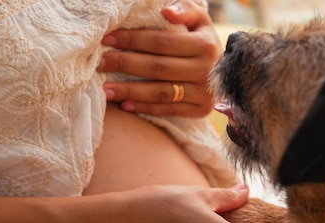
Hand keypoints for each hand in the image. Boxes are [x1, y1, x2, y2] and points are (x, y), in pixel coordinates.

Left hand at [98, 0, 221, 117]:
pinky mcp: (199, 110)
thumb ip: (185, 9)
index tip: (107, 40)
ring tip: (105, 89)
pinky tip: (124, 105)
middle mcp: (205, 70)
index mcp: (204, 44)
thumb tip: (165, 11)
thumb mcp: (199, 20)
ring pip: (160, 92)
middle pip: (157, 67)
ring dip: (130, 91)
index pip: (160, 42)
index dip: (132, 40)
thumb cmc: (201, 40)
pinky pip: (167, 110)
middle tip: (100, 64)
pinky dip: (144, 108)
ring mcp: (203, 93)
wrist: (225, 71)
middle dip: (125, 64)